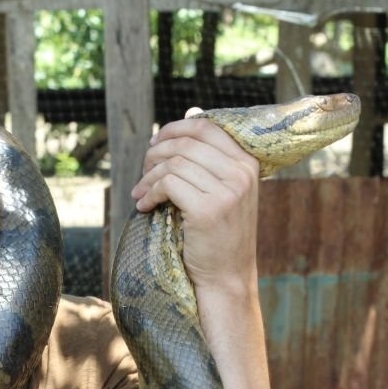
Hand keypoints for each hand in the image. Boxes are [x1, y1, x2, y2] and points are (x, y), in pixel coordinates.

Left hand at [130, 108, 260, 296]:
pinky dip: (149, 193)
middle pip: (186, 143)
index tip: (155, 143)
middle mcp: (242, 173)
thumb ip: (208, 155)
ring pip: (173, 165)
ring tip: (140, 192)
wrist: (226, 276)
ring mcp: (228, 191)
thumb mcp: (222, 188)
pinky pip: (168, 185)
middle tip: (142, 172)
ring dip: (148, 178)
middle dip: (155, 154)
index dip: (174, 129)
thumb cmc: (218, 232)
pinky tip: (144, 206)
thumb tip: (190, 112)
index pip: (206, 127)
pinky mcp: (208, 209)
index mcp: (247, 162)